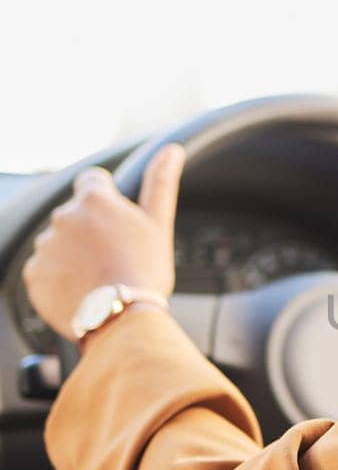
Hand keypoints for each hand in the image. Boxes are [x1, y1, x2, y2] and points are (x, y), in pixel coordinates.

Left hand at [21, 144, 185, 343]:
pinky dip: (58, 277)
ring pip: (59, 242)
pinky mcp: (34, 274)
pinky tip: (82, 289)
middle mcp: (64, 216)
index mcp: (94, 200)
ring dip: (73, 254)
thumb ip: (160, 183)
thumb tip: (172, 150)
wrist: (122, 319)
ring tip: (98, 277)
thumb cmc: (144, 271)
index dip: (107, 199)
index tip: (117, 221)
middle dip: (90, 230)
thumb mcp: (158, 224)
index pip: (93, 181)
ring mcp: (46, 246)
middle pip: (76, 215)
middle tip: (113, 256)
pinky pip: (44, 269)